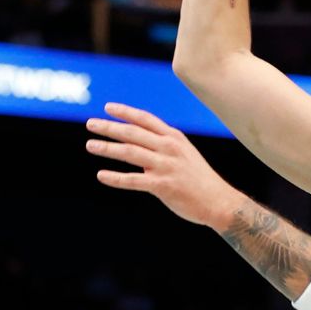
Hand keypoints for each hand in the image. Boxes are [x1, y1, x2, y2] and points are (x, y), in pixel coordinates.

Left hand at [87, 105, 242, 228]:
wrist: (219, 201)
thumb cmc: (200, 179)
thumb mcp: (185, 154)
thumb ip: (163, 147)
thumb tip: (138, 147)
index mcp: (174, 138)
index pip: (145, 119)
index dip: (125, 112)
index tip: (107, 108)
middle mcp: (169, 148)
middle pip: (133, 133)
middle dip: (110, 127)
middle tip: (90, 123)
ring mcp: (166, 166)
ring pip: (130, 153)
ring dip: (107, 148)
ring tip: (90, 145)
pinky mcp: (162, 186)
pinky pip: (133, 180)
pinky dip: (115, 178)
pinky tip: (101, 175)